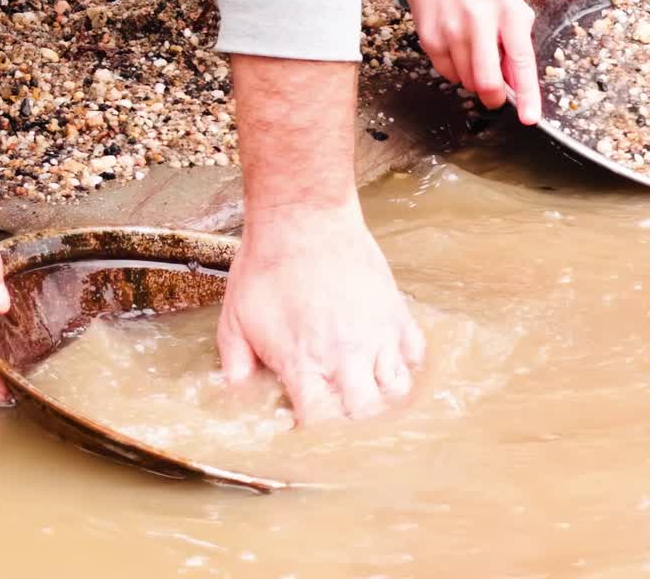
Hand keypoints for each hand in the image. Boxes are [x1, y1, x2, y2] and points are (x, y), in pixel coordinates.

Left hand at [216, 202, 426, 424]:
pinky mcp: (395, 313)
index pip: (321, 423)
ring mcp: (377, 335)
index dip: (315, 432)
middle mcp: (346, 356)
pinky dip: (404, 364)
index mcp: (304, 363)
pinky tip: (384, 360)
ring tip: (365, 391)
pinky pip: (414, 354)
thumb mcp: (235, 319)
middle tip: (340, 411)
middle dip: (353, 421)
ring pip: (398, 391)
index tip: (307, 425)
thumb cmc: (267, 265)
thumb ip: (235, 364)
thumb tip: (237, 394)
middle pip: (366, 415)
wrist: (302, 218)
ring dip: (382, 398)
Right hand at [403, 0, 541, 123]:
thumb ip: (517, 40)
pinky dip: (456, 71)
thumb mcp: (509, 3)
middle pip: (487, 81)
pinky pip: (447, 74)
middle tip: (496, 97)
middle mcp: (479, 21)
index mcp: (508, 11)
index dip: (526, 94)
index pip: (521, 61)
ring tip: (474, 54)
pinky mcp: (430, 39)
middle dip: (493, 98)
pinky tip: (457, 49)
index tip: (529, 117)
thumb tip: (515, 83)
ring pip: (466, 81)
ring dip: (474, 80)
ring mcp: (451, 31)